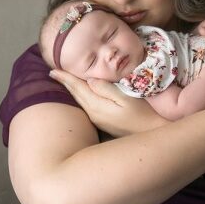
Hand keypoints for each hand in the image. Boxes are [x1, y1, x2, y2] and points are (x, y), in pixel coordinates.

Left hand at [49, 70, 167, 136]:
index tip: (52, 69)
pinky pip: (86, 105)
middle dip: (64, 82)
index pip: (77, 88)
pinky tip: (79, 92)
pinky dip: (80, 96)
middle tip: (53, 72)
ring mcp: (97, 120)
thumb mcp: (125, 98)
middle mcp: (93, 114)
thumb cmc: (143, 114)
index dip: (65, 77)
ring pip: (80, 100)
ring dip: (71, 89)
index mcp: (96, 106)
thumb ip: (106, 88)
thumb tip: (89, 79)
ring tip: (62, 79)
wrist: (152, 134)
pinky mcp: (103, 122)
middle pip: (76, 94)